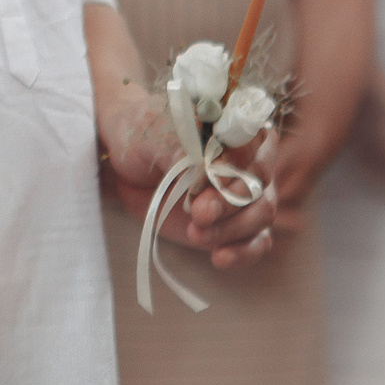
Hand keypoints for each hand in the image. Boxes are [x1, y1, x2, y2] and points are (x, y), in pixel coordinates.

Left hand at [95, 85, 277, 270]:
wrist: (123, 161)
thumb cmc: (143, 136)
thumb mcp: (154, 136)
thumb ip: (180, 150)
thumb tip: (205, 169)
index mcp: (236, 126)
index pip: (254, 146)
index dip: (236, 166)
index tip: (211, 179)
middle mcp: (251, 159)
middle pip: (260, 185)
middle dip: (231, 203)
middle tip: (199, 213)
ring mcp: (246, 194)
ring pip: (261, 215)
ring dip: (231, 229)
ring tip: (196, 233)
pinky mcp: (236, 224)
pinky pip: (256, 242)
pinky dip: (242, 252)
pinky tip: (221, 258)